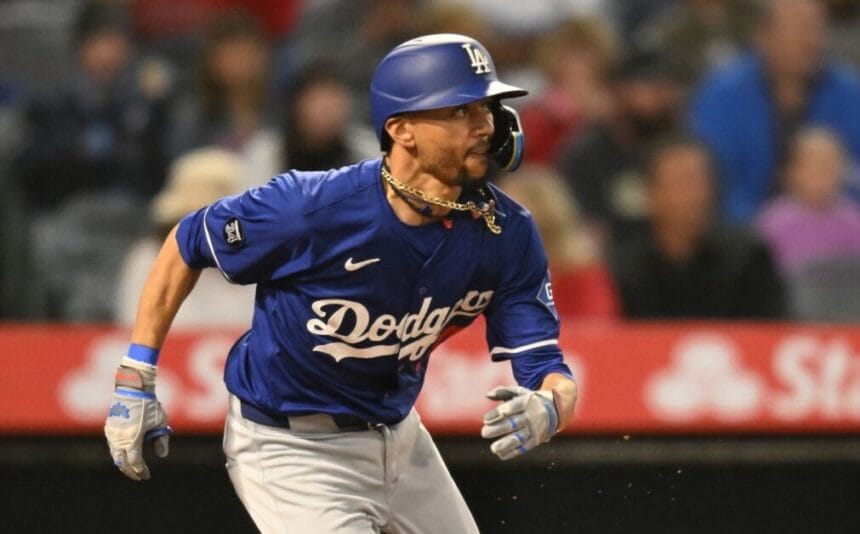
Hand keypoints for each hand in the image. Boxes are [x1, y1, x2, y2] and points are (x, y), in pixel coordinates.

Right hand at [104, 363, 170, 479]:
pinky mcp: (109, 428)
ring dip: (123, 464)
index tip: (146, 476)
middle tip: (139, 476)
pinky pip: (112, 446)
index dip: (141, 471)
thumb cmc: (149, 404)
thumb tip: (162, 455)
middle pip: (122, 462)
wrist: (132, 388)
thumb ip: (161, 440)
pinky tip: (124, 456)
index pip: (135, 462)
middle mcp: (120, 438)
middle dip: (130, 471)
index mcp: (132, 438)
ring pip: (115, 455)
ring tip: (131, 469)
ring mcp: (112, 433)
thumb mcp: (160, 422)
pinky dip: (118, 454)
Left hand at [481, 385, 559, 459]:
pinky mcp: (538, 439)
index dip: (498, 413)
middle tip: (484, 433)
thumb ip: (503, 392)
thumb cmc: (531, 400)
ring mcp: (536, 428)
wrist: (556, 408)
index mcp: (528, 401)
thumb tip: (487, 395)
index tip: (485, 419)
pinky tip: (501, 454)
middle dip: (498, 429)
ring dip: (506, 443)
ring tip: (493, 448)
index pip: (512, 407)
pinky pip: (525, 447)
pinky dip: (513, 452)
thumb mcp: (519, 392)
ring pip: (520, 437)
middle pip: (514, 423)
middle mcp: (533, 415)